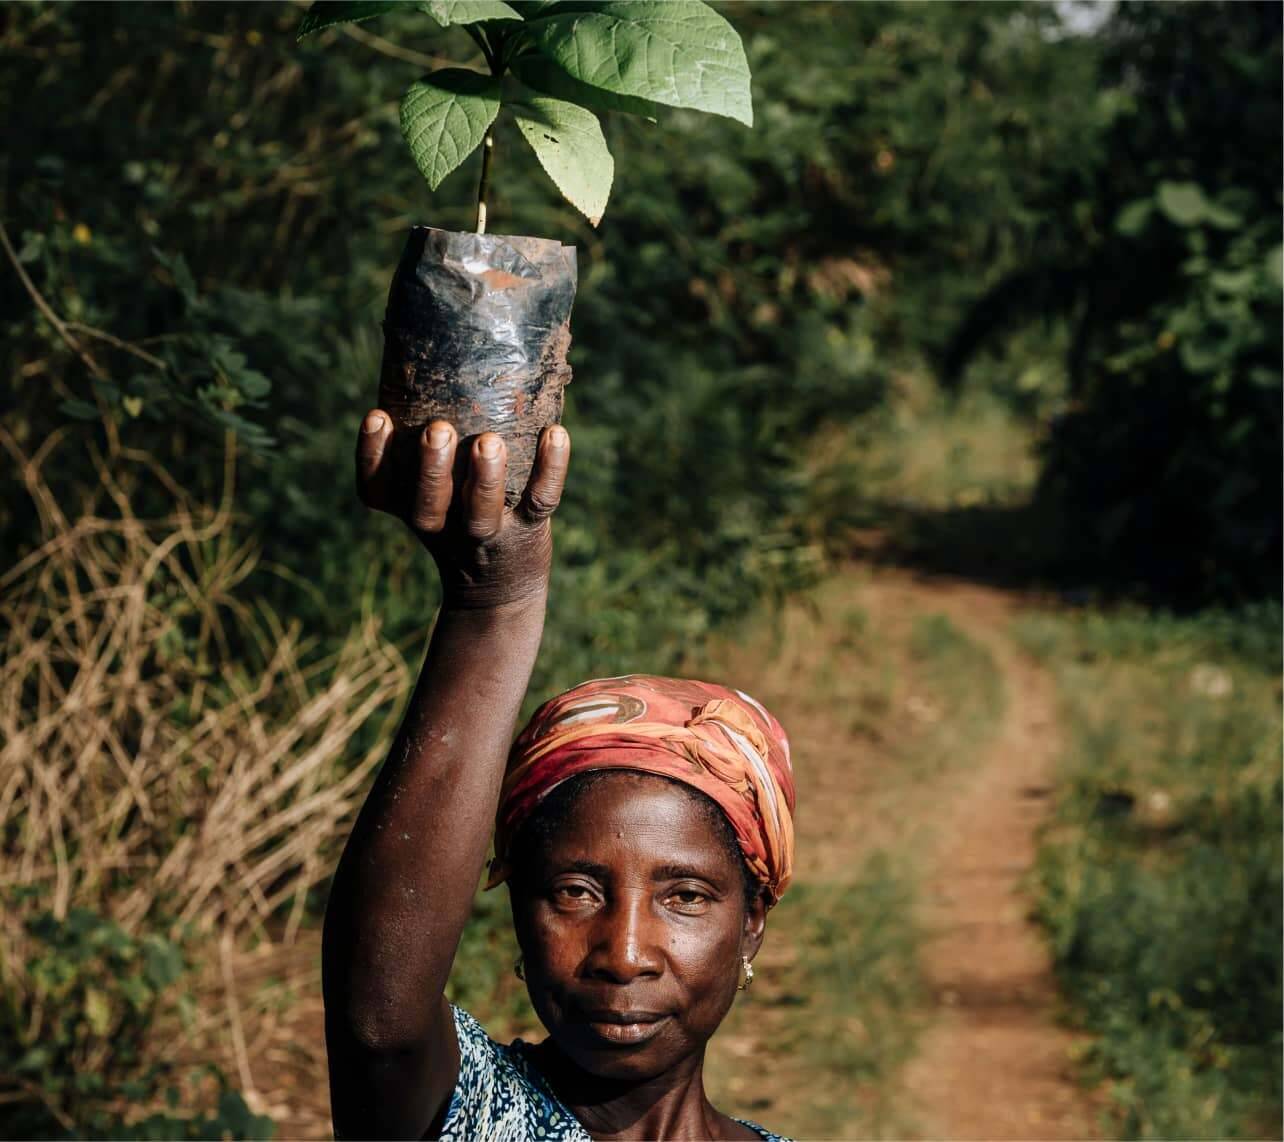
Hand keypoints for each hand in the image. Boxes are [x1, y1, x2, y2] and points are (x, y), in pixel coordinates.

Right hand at [355, 411, 569, 608]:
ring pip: (481, 513)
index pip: (377, 489)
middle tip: (437, 430)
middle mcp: (444, 526)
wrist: (498, 590)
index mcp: (411, 509)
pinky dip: (551, 468)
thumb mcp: (433, 496)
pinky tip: (556, 434)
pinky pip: (540, 500)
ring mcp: (488, 533)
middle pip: (427, 506)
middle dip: (431, 469)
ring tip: (489, 441)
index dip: (372, 456)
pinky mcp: (529, 531)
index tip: (378, 416)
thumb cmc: (459, 519)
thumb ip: (427, 449)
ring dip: (485, 477)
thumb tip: (443, 363)